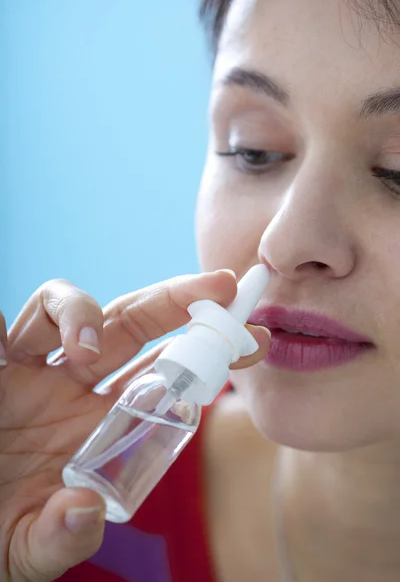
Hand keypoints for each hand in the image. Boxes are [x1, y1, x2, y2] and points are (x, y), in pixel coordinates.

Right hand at [0, 271, 269, 581]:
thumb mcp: (25, 548)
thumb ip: (59, 541)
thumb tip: (87, 512)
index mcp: (97, 426)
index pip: (163, 377)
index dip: (206, 356)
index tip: (254, 341)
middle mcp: (70, 387)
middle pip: (133, 326)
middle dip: (180, 301)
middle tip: (225, 285)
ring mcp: (29, 368)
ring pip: (73, 306)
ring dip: (89, 313)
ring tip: (86, 352)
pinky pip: (12, 320)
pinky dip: (36, 317)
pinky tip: (46, 341)